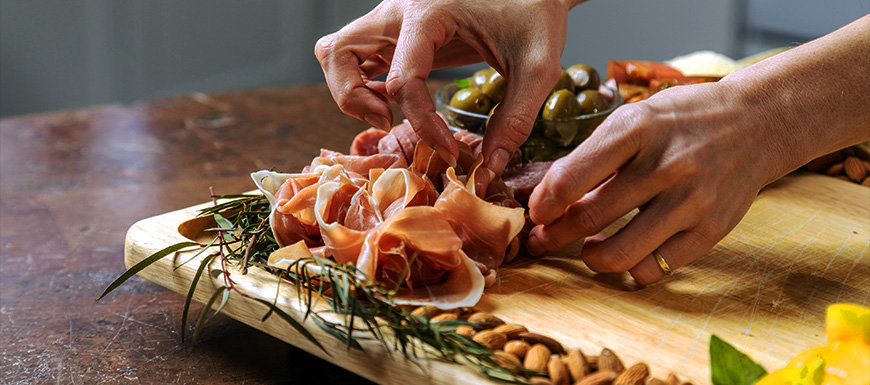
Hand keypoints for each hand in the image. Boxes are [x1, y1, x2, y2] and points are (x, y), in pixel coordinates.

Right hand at [314, 0, 574, 173]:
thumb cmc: (535, 12)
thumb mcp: (538, 65)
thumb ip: (516, 117)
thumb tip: (492, 164)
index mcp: (429, 11)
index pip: (402, 80)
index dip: (423, 125)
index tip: (449, 151)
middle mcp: (398, 9)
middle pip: (337, 52)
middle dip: (353, 98)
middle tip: (387, 122)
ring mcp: (392, 18)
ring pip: (335, 51)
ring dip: (348, 89)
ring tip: (385, 114)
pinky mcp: (397, 30)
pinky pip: (356, 55)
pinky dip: (361, 83)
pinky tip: (395, 104)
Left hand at [526, 81, 785, 283]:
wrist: (756, 123)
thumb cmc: (682, 120)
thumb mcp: (635, 117)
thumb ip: (594, 155)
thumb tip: (547, 196)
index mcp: (637, 128)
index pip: (572, 176)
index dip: (543, 203)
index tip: (535, 213)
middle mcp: (665, 165)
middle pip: (590, 218)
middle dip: (554, 236)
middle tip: (541, 241)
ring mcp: (691, 201)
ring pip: (621, 254)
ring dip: (592, 257)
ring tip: (588, 249)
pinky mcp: (711, 230)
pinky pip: (656, 269)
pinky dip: (632, 269)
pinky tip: (627, 252)